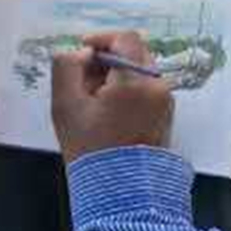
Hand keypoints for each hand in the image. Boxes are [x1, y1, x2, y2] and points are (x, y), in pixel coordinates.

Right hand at [50, 31, 173, 163]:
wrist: (119, 192)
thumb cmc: (89, 149)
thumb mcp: (64, 105)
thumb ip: (66, 67)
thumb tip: (82, 53)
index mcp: (135, 81)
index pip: (125, 38)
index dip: (101, 39)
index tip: (82, 51)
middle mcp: (158, 87)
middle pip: (134, 53)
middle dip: (108, 58)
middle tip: (84, 79)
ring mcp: (166, 102)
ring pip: (140, 70)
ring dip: (117, 74)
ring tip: (93, 99)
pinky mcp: (166, 115)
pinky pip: (147, 89)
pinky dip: (129, 89)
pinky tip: (108, 110)